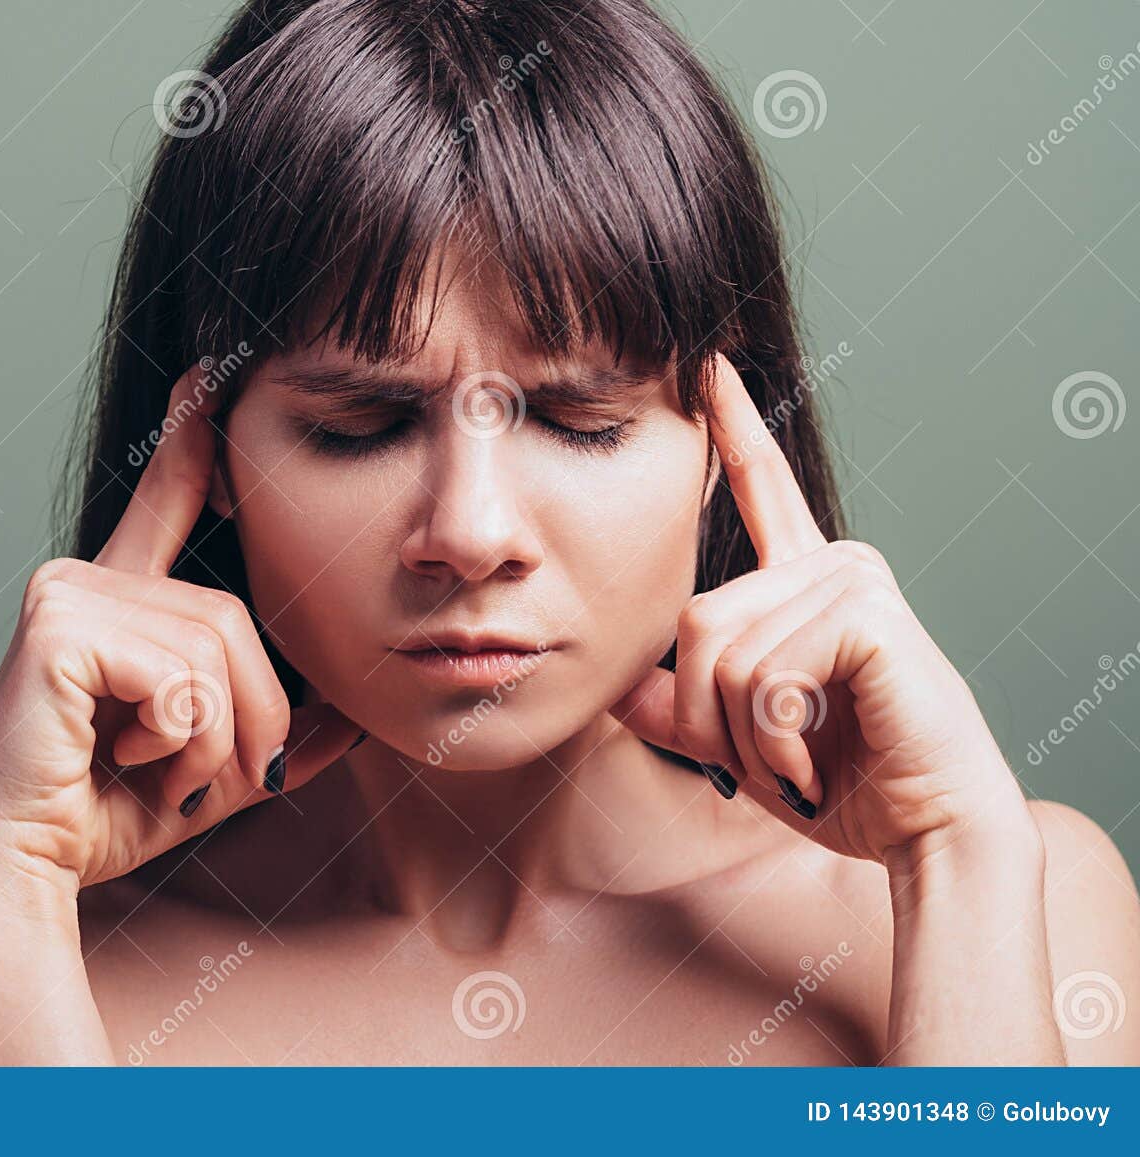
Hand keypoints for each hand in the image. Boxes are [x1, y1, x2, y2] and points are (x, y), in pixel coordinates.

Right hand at [0, 367, 364, 890]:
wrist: (25, 869)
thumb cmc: (102, 817)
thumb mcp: (213, 772)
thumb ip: (272, 736)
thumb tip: (350, 726)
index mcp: (116, 601)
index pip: (165, 502)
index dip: (190, 442)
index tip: (208, 373)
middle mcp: (84, 580)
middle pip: (233, 619)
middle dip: (252, 717)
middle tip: (213, 781)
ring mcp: (67, 594)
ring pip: (214, 649)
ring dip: (212, 741)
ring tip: (160, 774)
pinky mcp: (58, 628)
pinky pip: (179, 676)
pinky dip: (177, 740)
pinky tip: (127, 759)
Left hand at [611, 354, 1034, 863]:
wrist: (926, 832)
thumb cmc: (843, 783)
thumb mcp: (741, 739)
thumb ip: (679, 705)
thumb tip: (612, 683)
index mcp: (806, 581)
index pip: (763, 488)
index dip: (736, 426)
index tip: (709, 368)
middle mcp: (834, 564)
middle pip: (695, 621)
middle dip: (709, 717)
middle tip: (771, 760)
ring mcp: (854, 581)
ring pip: (721, 652)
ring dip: (746, 737)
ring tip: (802, 759)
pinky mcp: (869, 615)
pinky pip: (765, 677)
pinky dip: (777, 740)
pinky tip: (821, 758)